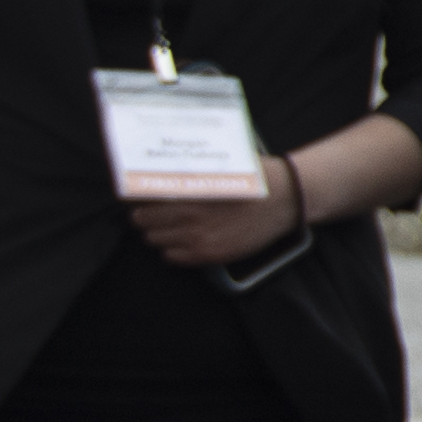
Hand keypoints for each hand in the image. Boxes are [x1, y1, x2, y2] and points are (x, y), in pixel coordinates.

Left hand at [131, 155, 306, 269]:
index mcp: (187, 190)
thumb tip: (154, 170)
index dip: (136, 197)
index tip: (136, 196)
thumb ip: (186, 170)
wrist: (286, 199)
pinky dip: (173, 249)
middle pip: (142, 221)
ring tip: (172, 225)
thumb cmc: (253, 177)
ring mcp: (198, 237)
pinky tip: (184, 239)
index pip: (140, 198)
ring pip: (153, 240)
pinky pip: (171, 257)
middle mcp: (188, 215)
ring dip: (158, 232)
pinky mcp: (210, 255)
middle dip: (145, 215)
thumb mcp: (218, 164)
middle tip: (154, 211)